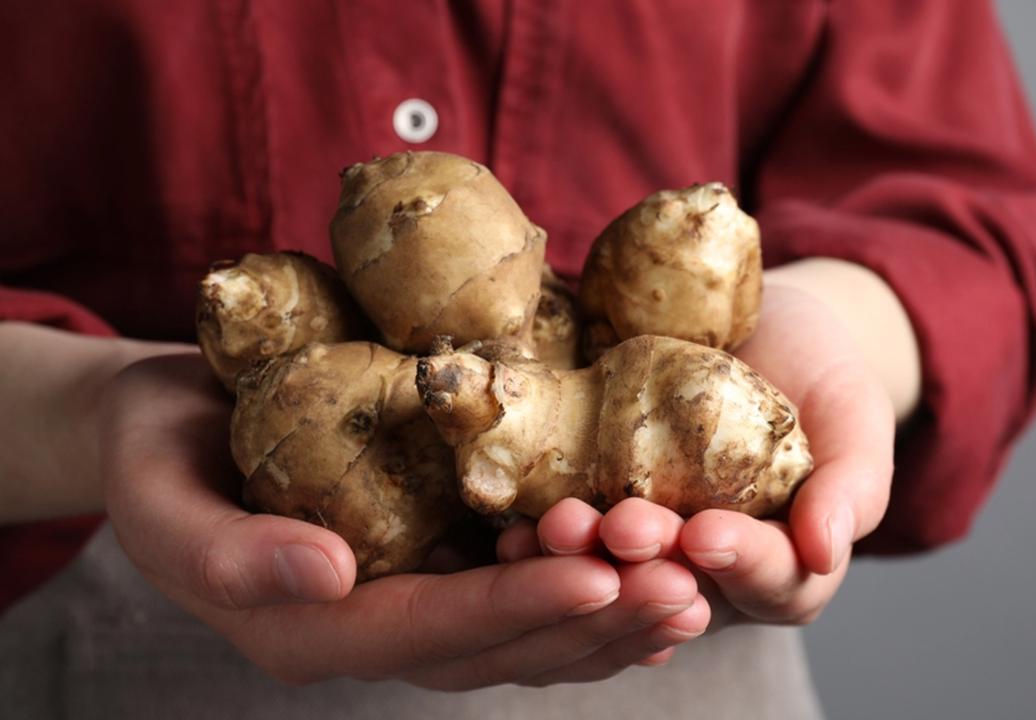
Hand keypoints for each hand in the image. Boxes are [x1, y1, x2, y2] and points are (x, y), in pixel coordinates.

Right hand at [98, 352, 705, 688]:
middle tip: (681, 585)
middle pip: (502, 646)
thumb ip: (225, 552)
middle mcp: (378, 627)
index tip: (593, 575)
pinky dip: (596, 588)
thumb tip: (329, 574)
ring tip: (696, 583)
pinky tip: (658, 569)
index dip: (514, 608)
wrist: (173, 422)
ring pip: (530, 630)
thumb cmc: (157, 452)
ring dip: (615, 613)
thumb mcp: (157, 496)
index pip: (430, 631)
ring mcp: (418, 599)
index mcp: (312, 627)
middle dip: (594, 620)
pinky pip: (529, 591)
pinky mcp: (444, 560)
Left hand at [499, 283, 896, 629]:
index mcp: (787, 559)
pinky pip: (571, 547)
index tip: (708, 532)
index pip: (775, 584)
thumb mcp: (855, 415)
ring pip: (619, 580)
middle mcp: (713, 571)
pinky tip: (517, 528)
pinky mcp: (600, 515)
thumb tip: (829, 548)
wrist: (761, 326)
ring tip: (562, 527)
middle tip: (625, 527)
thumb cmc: (819, 374)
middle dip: (650, 565)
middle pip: (685, 592)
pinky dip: (544, 543)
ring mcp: (653, 549)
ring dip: (587, 561)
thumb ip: (852, 484)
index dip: (743, 564)